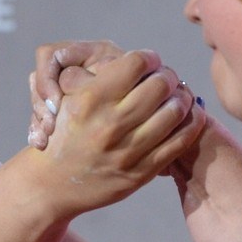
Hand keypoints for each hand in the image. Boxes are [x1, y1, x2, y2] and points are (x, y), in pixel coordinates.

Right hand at [27, 49, 206, 214]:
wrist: (50, 184)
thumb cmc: (61, 134)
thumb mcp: (67, 98)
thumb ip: (98, 76)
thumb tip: (137, 59)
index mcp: (90, 99)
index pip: (136, 62)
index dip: (148, 57)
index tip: (150, 61)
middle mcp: (110, 124)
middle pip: (161, 84)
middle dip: (168, 76)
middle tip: (166, 78)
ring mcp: (127, 151)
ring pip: (175, 110)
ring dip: (182, 97)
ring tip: (178, 95)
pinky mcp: (141, 172)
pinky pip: (180, 141)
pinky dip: (191, 122)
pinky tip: (188, 114)